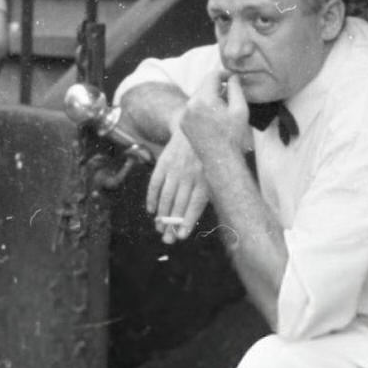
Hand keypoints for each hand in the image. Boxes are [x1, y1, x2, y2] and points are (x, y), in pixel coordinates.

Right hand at [145, 123, 209, 242]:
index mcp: (205, 178)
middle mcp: (190, 174)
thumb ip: (208, 192)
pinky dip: (152, 198)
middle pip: (178, 204)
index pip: (195, 204)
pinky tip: (152, 210)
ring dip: (161, 215)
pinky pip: (155, 183)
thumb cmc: (208, 156)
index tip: (181, 236)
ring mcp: (175, 169)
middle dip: (172, 225)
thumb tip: (194, 218)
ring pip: (166, 196)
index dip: (187, 221)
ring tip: (159, 229)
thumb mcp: (215, 171)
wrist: (194, 127)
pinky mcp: (163, 163)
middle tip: (168, 240)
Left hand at [179, 67, 251, 158]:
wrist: (221, 160)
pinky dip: (203, 108)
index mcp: (203, 99)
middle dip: (217, 87)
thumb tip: (233, 76)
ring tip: (223, 108)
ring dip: (210, 97)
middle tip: (231, 94)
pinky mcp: (183, 123)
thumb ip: (236, 88)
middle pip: (204, 85)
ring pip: (198, 96)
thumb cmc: (233, 136)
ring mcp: (184, 114)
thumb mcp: (240, 109)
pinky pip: (193, 108)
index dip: (224, 74)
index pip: (212, 76)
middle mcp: (190, 105)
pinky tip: (214, 118)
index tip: (233, 78)